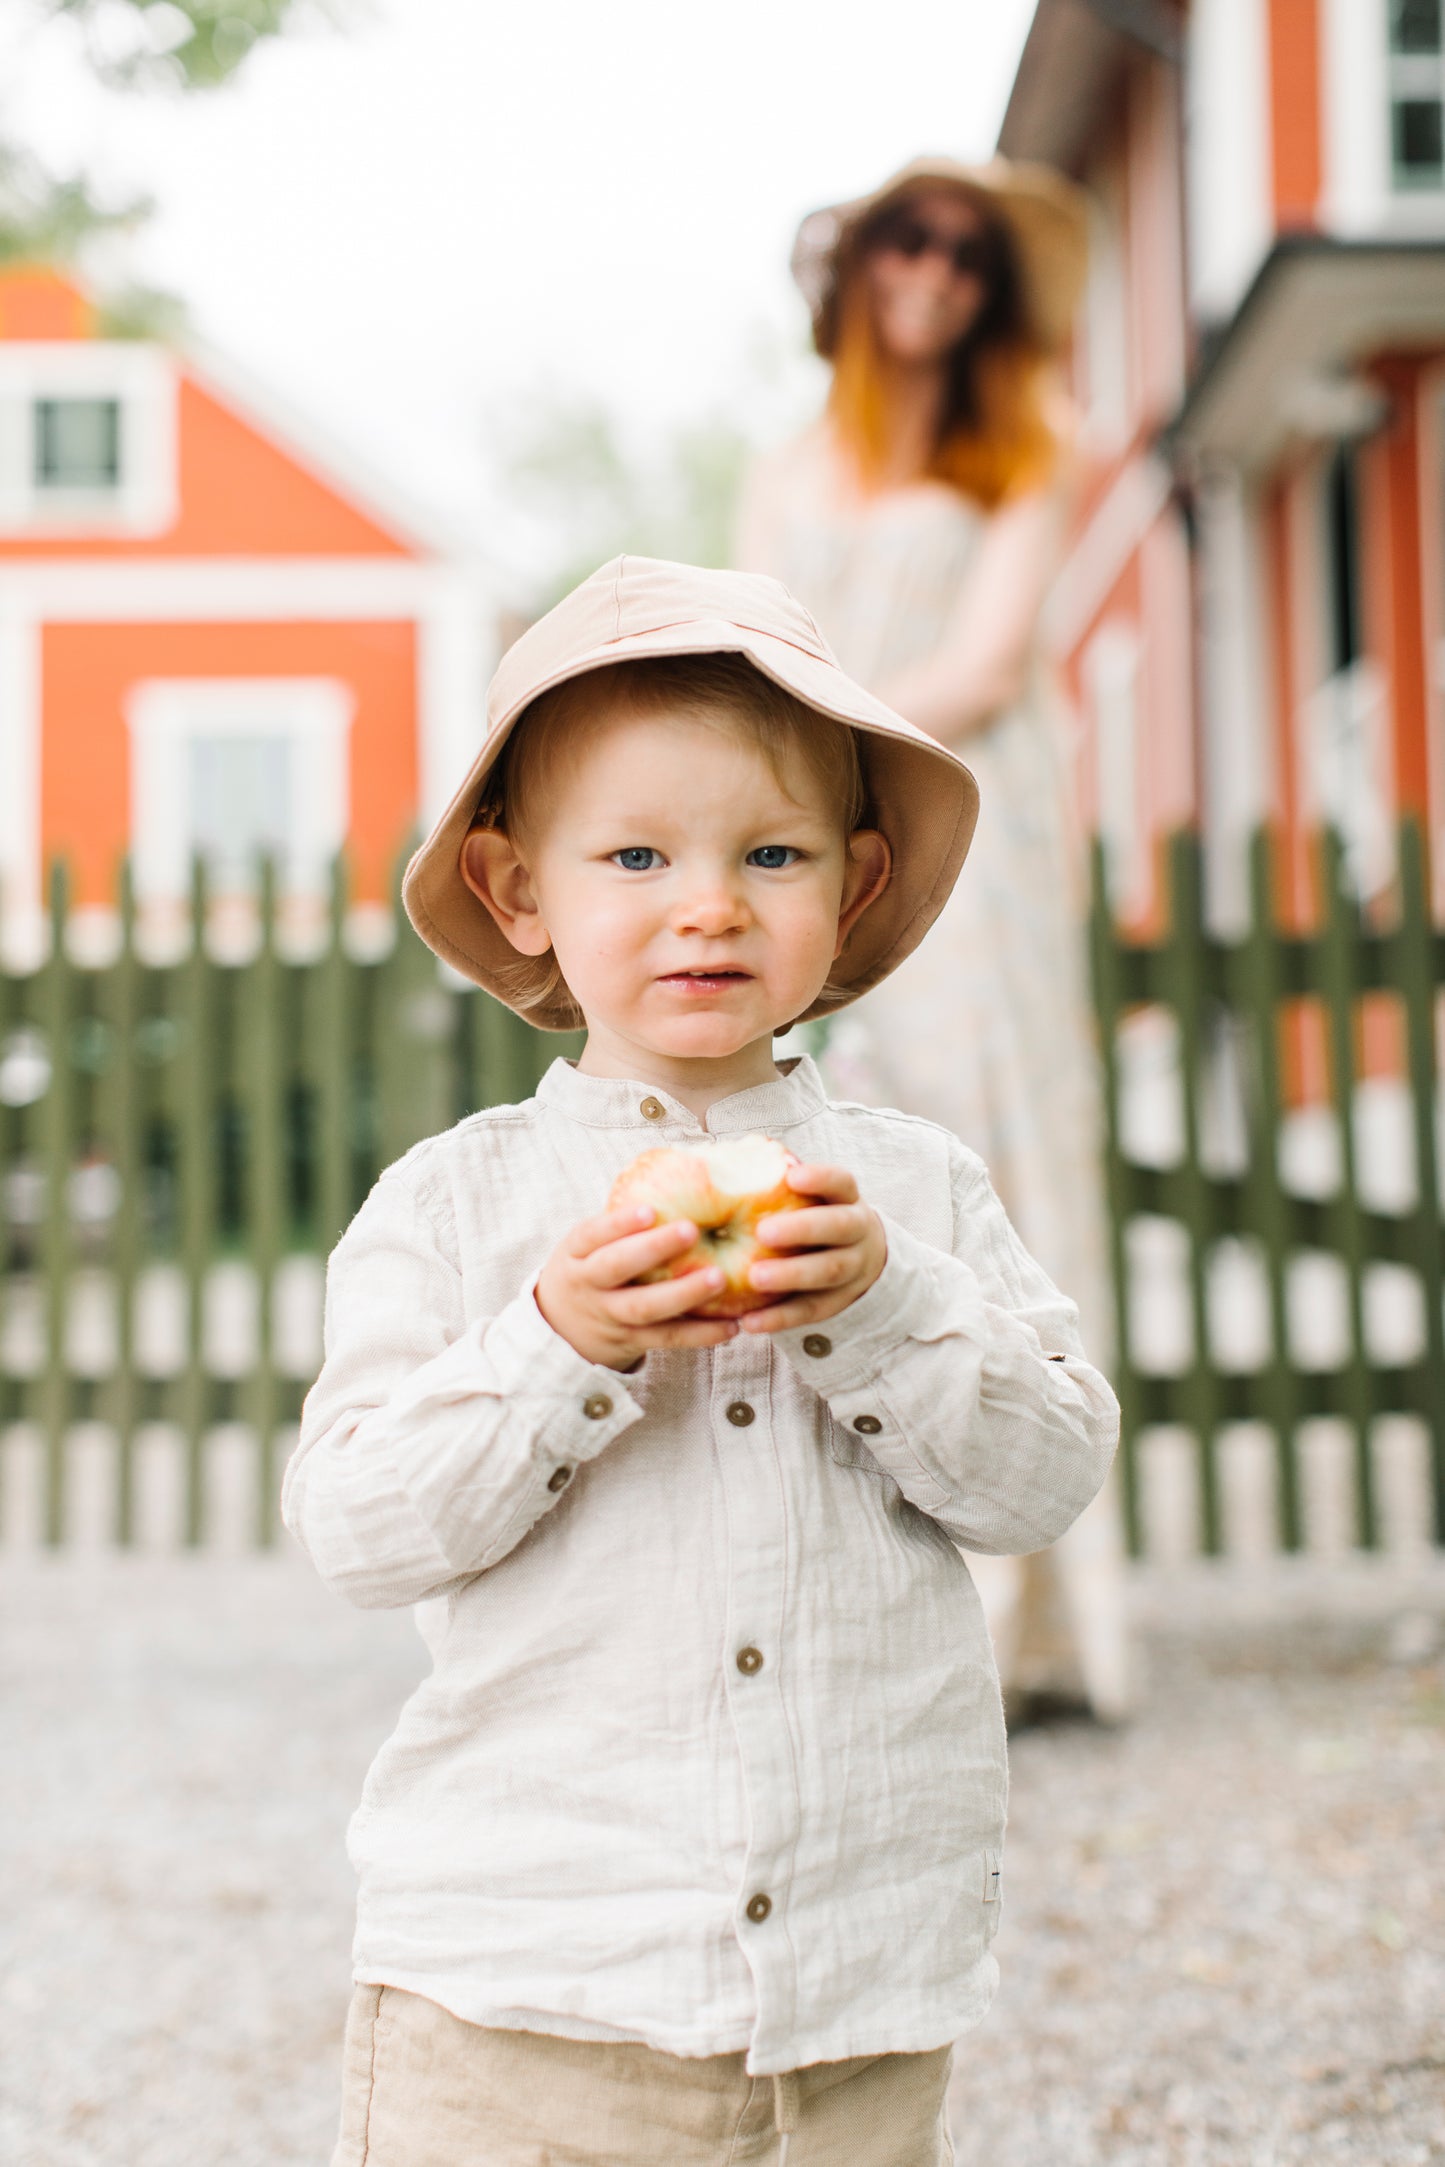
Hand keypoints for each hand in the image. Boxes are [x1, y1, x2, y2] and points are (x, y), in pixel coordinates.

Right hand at [536, 1205, 739, 1370]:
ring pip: (644, 1308)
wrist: (559, 1331)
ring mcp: (609, 1316)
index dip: (619, 1223)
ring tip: (719, 1278)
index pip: (592, 1234)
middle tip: (691, 1230)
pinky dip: (699, 1334)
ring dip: (683, 1293)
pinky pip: (667, 1339)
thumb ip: (621, 1223)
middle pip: (616, 1267)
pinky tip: (730, 1325)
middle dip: (653, 1249)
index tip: (649, 1209)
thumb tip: (682, 1175)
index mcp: (576, 1253)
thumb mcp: (587, 1245)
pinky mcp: (631, 1341)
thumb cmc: (589, 1269)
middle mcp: (588, 1285)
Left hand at [739, 1163, 886, 1334]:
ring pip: (829, 1271)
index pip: (841, 1182)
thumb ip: (772, 1181)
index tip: (792, 1175)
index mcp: (846, 1199)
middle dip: (803, 1229)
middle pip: (838, 1227)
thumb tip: (713, 1161)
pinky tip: (750, 1323)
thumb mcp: (805, 1197)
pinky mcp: (839, 1302)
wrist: (858, 1257)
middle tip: (763, 1232)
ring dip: (792, 1275)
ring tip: (754, 1279)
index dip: (820, 1178)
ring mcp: (854, 1269)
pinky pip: (812, 1311)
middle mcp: (857, 1231)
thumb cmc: (811, 1215)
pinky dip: (782, 1318)